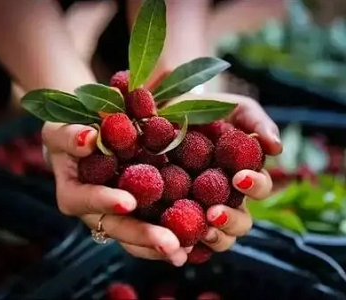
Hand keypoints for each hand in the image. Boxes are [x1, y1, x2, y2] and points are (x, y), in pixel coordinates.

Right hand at [42, 122, 188, 265]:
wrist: (87, 139)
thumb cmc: (71, 131)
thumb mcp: (61, 127)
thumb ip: (70, 134)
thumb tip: (88, 140)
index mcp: (73, 192)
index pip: (85, 199)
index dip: (104, 201)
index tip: (128, 201)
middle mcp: (94, 211)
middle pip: (116, 227)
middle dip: (142, 235)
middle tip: (170, 243)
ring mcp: (116, 216)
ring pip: (135, 238)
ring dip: (159, 245)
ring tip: (185, 250)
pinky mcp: (136, 213)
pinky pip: (151, 227)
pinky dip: (171, 234)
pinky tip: (193, 243)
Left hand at [167, 92, 282, 251]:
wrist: (165, 113)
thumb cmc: (204, 110)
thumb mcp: (233, 108)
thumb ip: (257, 122)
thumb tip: (277, 147)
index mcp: (242, 175)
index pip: (259, 188)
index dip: (255, 186)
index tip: (240, 177)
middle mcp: (226, 197)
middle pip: (241, 222)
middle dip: (232, 220)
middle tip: (214, 212)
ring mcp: (201, 208)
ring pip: (219, 237)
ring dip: (215, 237)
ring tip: (201, 228)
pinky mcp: (176, 216)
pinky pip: (186, 238)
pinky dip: (187, 245)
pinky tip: (178, 242)